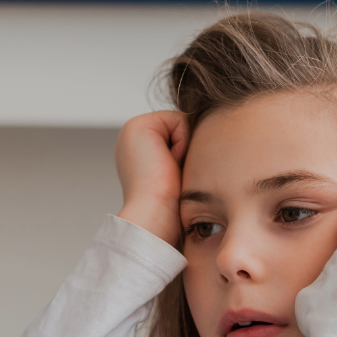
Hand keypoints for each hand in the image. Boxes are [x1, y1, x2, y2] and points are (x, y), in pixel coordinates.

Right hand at [115, 110, 189, 245]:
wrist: (153, 216)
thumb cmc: (170, 208)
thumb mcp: (178, 178)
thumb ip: (184, 156)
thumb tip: (203, 142)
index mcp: (139, 153)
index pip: (180, 138)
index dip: (188, 156)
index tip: (174, 179)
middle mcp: (133, 140)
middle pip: (182, 129)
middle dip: (187, 149)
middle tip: (173, 175)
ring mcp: (132, 131)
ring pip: (182, 123)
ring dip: (185, 147)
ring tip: (171, 170)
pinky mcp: (138, 125)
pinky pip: (179, 120)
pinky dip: (182, 142)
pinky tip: (170, 162)